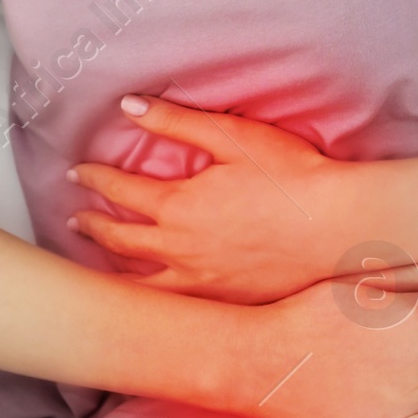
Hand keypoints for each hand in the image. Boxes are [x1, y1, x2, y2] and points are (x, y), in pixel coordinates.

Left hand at [68, 94, 376, 302]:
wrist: (340, 229)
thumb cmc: (294, 178)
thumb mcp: (233, 137)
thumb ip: (177, 121)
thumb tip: (130, 106)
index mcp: (178, 207)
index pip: (120, 191)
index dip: (95, 178)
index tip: (79, 172)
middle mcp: (180, 251)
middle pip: (121, 241)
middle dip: (94, 226)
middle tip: (77, 217)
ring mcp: (202, 285)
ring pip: (140, 285)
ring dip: (112, 272)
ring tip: (97, 268)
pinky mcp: (226, 305)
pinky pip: (174, 310)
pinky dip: (151, 305)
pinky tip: (150, 302)